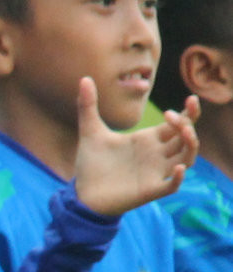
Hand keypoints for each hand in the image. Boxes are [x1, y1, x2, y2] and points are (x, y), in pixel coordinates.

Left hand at [73, 78, 199, 216]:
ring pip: (187, 158)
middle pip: (186, 138)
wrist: (81, 194)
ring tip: (183, 131)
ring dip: (190, 144)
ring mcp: (155, 172)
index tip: (190, 98)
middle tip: (173, 115)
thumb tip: (84, 78)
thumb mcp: (90, 131)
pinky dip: (178, 177)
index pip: (178, 124)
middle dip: (187, 124)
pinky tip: (178, 167)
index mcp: (148, 140)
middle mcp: (157, 155)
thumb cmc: (91, 164)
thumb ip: (88, 106)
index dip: (188, 112)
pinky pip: (172, 185)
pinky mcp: (149, 190)